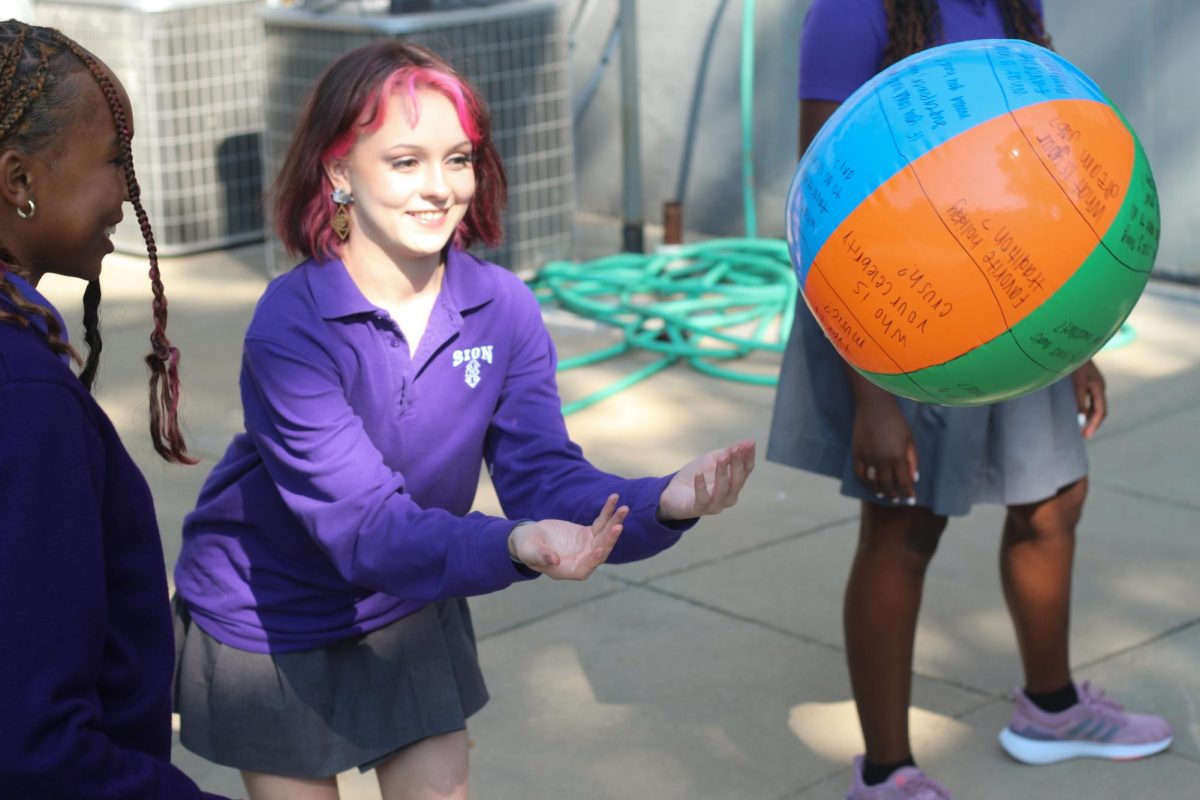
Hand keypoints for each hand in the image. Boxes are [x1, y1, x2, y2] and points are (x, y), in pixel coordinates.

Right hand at [508, 494, 628, 579]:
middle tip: (618, 525)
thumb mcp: (529, 551)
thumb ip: (541, 557)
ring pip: (605, 536)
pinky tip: (614, 499)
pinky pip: (601, 523)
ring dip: (614, 522)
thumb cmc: (525, 547)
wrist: (529, 537)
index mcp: (568, 570)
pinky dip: (608, 512)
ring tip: (624, 508)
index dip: (593, 560)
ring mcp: (588, 547)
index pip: (585, 569)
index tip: (599, 549)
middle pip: (600, 551)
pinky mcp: (589, 534)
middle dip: (609, 539)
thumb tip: (555, 560)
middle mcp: (582, 560)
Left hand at [656, 440, 754, 521]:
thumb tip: (750, 441)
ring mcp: (714, 505)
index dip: (749, 457)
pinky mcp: (698, 509)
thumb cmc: (697, 475)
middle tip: (735, 450)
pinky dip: (701, 487)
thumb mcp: (713, 460)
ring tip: (721, 459)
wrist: (674, 492)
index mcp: (734, 484)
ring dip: (722, 474)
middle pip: (737, 482)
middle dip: (737, 465)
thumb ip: (729, 452)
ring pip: (723, 491)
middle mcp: (728, 497)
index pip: (746, 471)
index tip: (751, 444)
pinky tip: (698, 474)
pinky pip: (702, 499)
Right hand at [851, 389, 917, 502]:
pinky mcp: (857, 453)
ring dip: (879, 491)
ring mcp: (867, 457)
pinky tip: (871, 484)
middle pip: (888, 485)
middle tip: (897, 501)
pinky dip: (866, 482)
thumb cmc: (896, 422)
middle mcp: (882, 460)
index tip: (911, 499)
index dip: (908, 493)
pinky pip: (860, 474)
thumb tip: (913, 478)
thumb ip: (912, 460)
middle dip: (894, 495)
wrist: (874, 407)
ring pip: (873, 482)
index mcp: (898, 456)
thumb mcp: (909, 440)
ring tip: (884, 496)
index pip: (904, 482)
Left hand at [1071, 359, 1106, 438]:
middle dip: (1092, 423)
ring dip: (1088, 417)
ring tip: (1079, 427)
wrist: (1074, 345)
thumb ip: (1080, 399)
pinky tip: (1076, 413)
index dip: (1094, 425)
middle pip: (1098, 410)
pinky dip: (1084, 408)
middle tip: (1083, 435)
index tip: (1086, 435)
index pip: (1100, 412)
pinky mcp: (1087, 382)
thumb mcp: (1077, 382)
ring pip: (1093, 405)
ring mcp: (1094, 384)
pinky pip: (1088, 399)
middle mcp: (1098, 387)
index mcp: (1099, 388)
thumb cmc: (1075, 363)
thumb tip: (1081, 416)